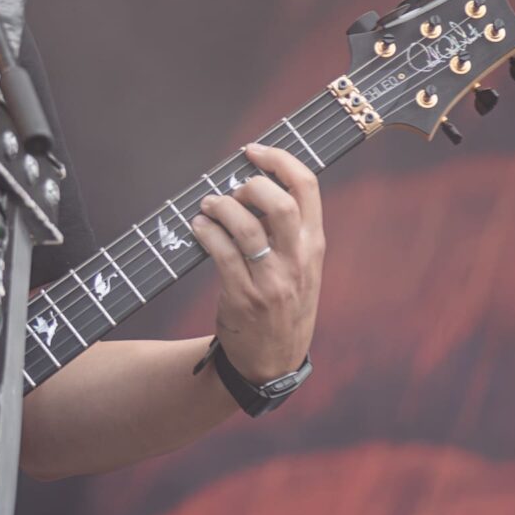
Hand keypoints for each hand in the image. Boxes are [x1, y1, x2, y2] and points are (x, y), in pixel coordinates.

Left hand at [191, 141, 325, 384]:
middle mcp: (298, 261)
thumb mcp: (303, 269)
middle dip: (250, 184)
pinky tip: (198, 228)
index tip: (254, 151)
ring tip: (207, 206)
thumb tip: (253, 185)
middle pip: (280, 203)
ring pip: (245, 227)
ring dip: (219, 207)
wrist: (272, 363)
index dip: (280, 159)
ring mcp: (272, 281)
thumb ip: (289, 232)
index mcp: (315, 246)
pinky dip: (205, 233)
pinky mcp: (244, 297)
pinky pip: (221, 254)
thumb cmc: (284, 307)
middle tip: (232, 188)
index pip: (308, 188)